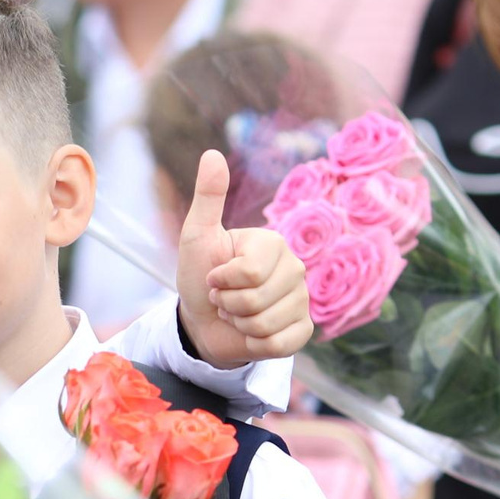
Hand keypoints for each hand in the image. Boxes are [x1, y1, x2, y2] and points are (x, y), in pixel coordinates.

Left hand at [177, 150, 311, 365]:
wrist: (201, 319)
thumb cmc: (198, 274)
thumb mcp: (196, 235)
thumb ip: (208, 197)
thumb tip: (212, 153)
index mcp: (273, 243)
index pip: (249, 273)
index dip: (221, 281)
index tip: (214, 276)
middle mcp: (295, 268)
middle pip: (257, 300)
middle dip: (228, 304)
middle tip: (223, 298)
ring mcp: (302, 300)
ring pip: (266, 325)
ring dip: (239, 325)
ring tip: (235, 313)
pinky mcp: (302, 330)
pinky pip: (280, 345)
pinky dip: (255, 344)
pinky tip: (250, 333)